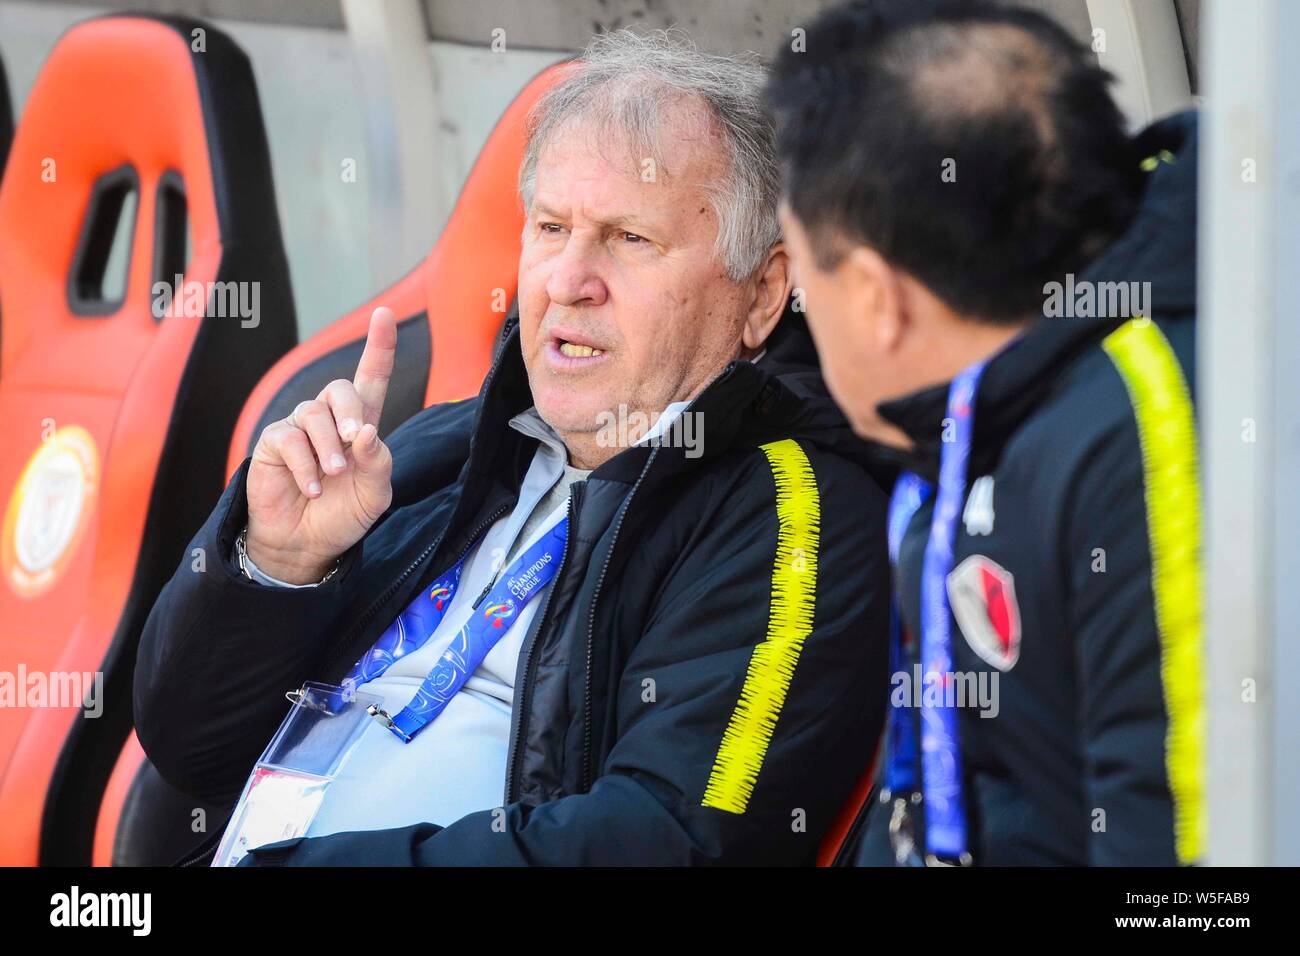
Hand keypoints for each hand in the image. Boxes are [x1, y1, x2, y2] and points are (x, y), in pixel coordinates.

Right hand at [245, 307, 396, 583]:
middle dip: (352, 413)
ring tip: (333, 476)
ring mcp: (299, 428)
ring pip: (315, 413)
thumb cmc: (344, 514)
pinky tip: (313, 488)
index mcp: (361, 426)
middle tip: (355, 444)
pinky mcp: (274, 443)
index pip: (371, 379)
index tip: (384, 314)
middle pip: (342, 389)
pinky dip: (306, 465)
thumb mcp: (375, 493)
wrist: (307, 545)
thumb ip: (377, 462)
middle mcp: (329, 419)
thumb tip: (365, 432)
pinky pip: (290, 439)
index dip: (378, 347)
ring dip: (329, 447)